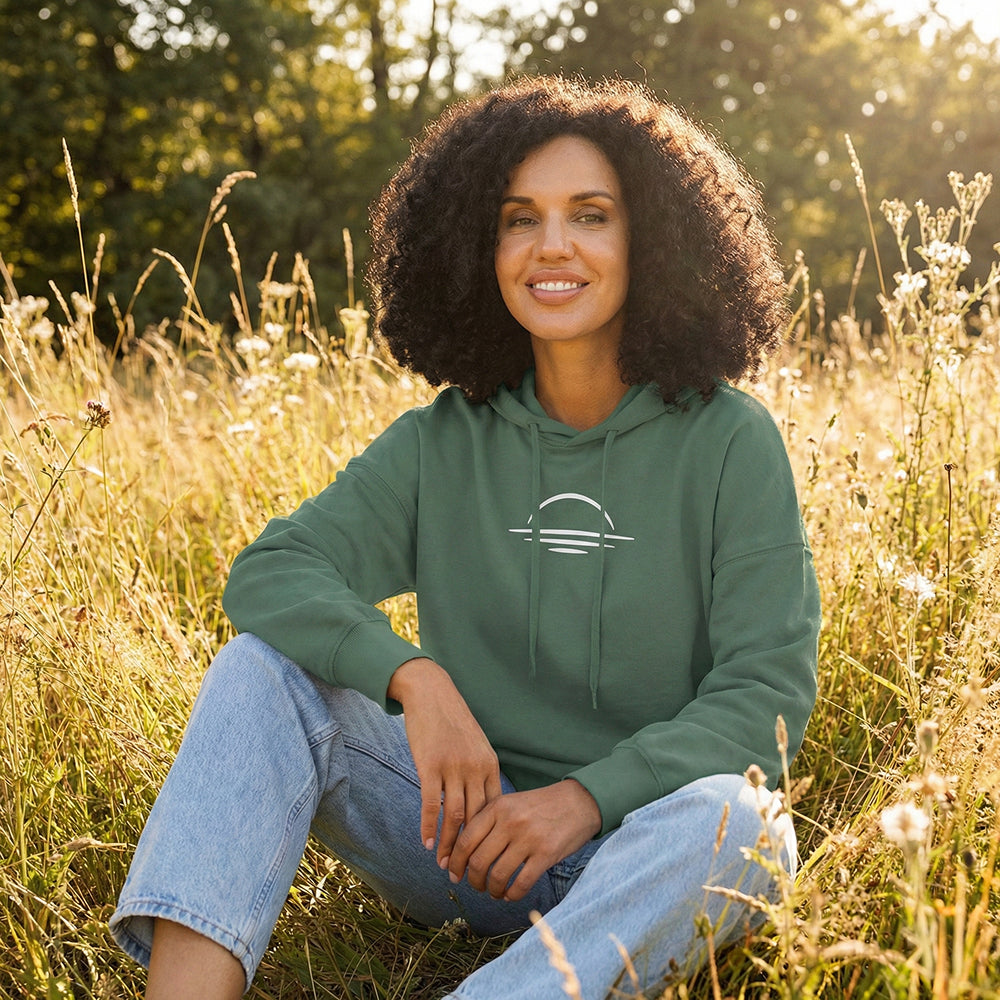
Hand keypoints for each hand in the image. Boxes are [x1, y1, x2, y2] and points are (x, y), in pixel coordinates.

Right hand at [387, 657, 501, 866]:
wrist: (431, 692)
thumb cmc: (451, 720)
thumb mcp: (474, 744)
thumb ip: (479, 772)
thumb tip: (480, 804)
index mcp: (489, 765)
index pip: (493, 811)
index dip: (488, 838)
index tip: (483, 858)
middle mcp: (475, 768)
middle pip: (476, 819)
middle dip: (470, 849)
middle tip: (463, 873)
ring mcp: (453, 767)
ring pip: (455, 817)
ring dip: (449, 845)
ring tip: (444, 865)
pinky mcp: (430, 766)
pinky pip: (431, 804)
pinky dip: (429, 827)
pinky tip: (427, 844)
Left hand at [446, 779, 602, 901]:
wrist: (579, 801)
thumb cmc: (540, 805)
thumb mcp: (511, 803)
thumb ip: (488, 821)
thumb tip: (462, 851)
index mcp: (497, 807)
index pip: (465, 840)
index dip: (455, 862)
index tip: (453, 873)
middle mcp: (510, 821)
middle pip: (478, 861)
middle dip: (473, 880)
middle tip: (476, 886)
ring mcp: (528, 838)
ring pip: (497, 876)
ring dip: (492, 890)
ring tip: (494, 892)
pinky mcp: (546, 854)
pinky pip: (521, 884)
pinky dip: (512, 895)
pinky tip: (511, 894)